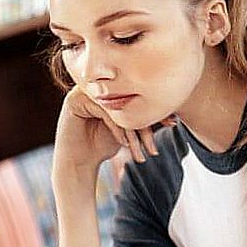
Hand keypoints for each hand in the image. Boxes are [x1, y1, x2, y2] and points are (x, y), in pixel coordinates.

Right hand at [52, 86, 173, 177]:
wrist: (77, 162)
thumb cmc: (102, 144)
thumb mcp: (128, 129)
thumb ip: (142, 117)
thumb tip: (173, 115)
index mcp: (111, 85)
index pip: (138, 93)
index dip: (155, 109)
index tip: (172, 123)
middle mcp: (97, 84)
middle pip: (128, 98)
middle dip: (146, 122)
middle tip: (156, 143)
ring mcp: (83, 90)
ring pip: (117, 105)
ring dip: (133, 131)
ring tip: (142, 151)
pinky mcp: (74, 100)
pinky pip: (103, 111)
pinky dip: (118, 129)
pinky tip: (125, 145)